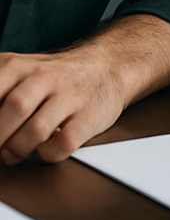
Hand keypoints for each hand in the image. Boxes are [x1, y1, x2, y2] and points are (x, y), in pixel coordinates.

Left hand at [0, 14, 169, 163]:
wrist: (109, 66)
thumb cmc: (55, 79)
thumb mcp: (18, 73)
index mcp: (18, 66)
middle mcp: (46, 77)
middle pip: (14, 110)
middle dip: (0, 138)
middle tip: (0, 147)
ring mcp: (70, 95)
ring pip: (37, 130)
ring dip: (19, 150)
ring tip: (16, 152)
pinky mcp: (90, 116)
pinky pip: (63, 144)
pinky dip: (48, 154)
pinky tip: (46, 147)